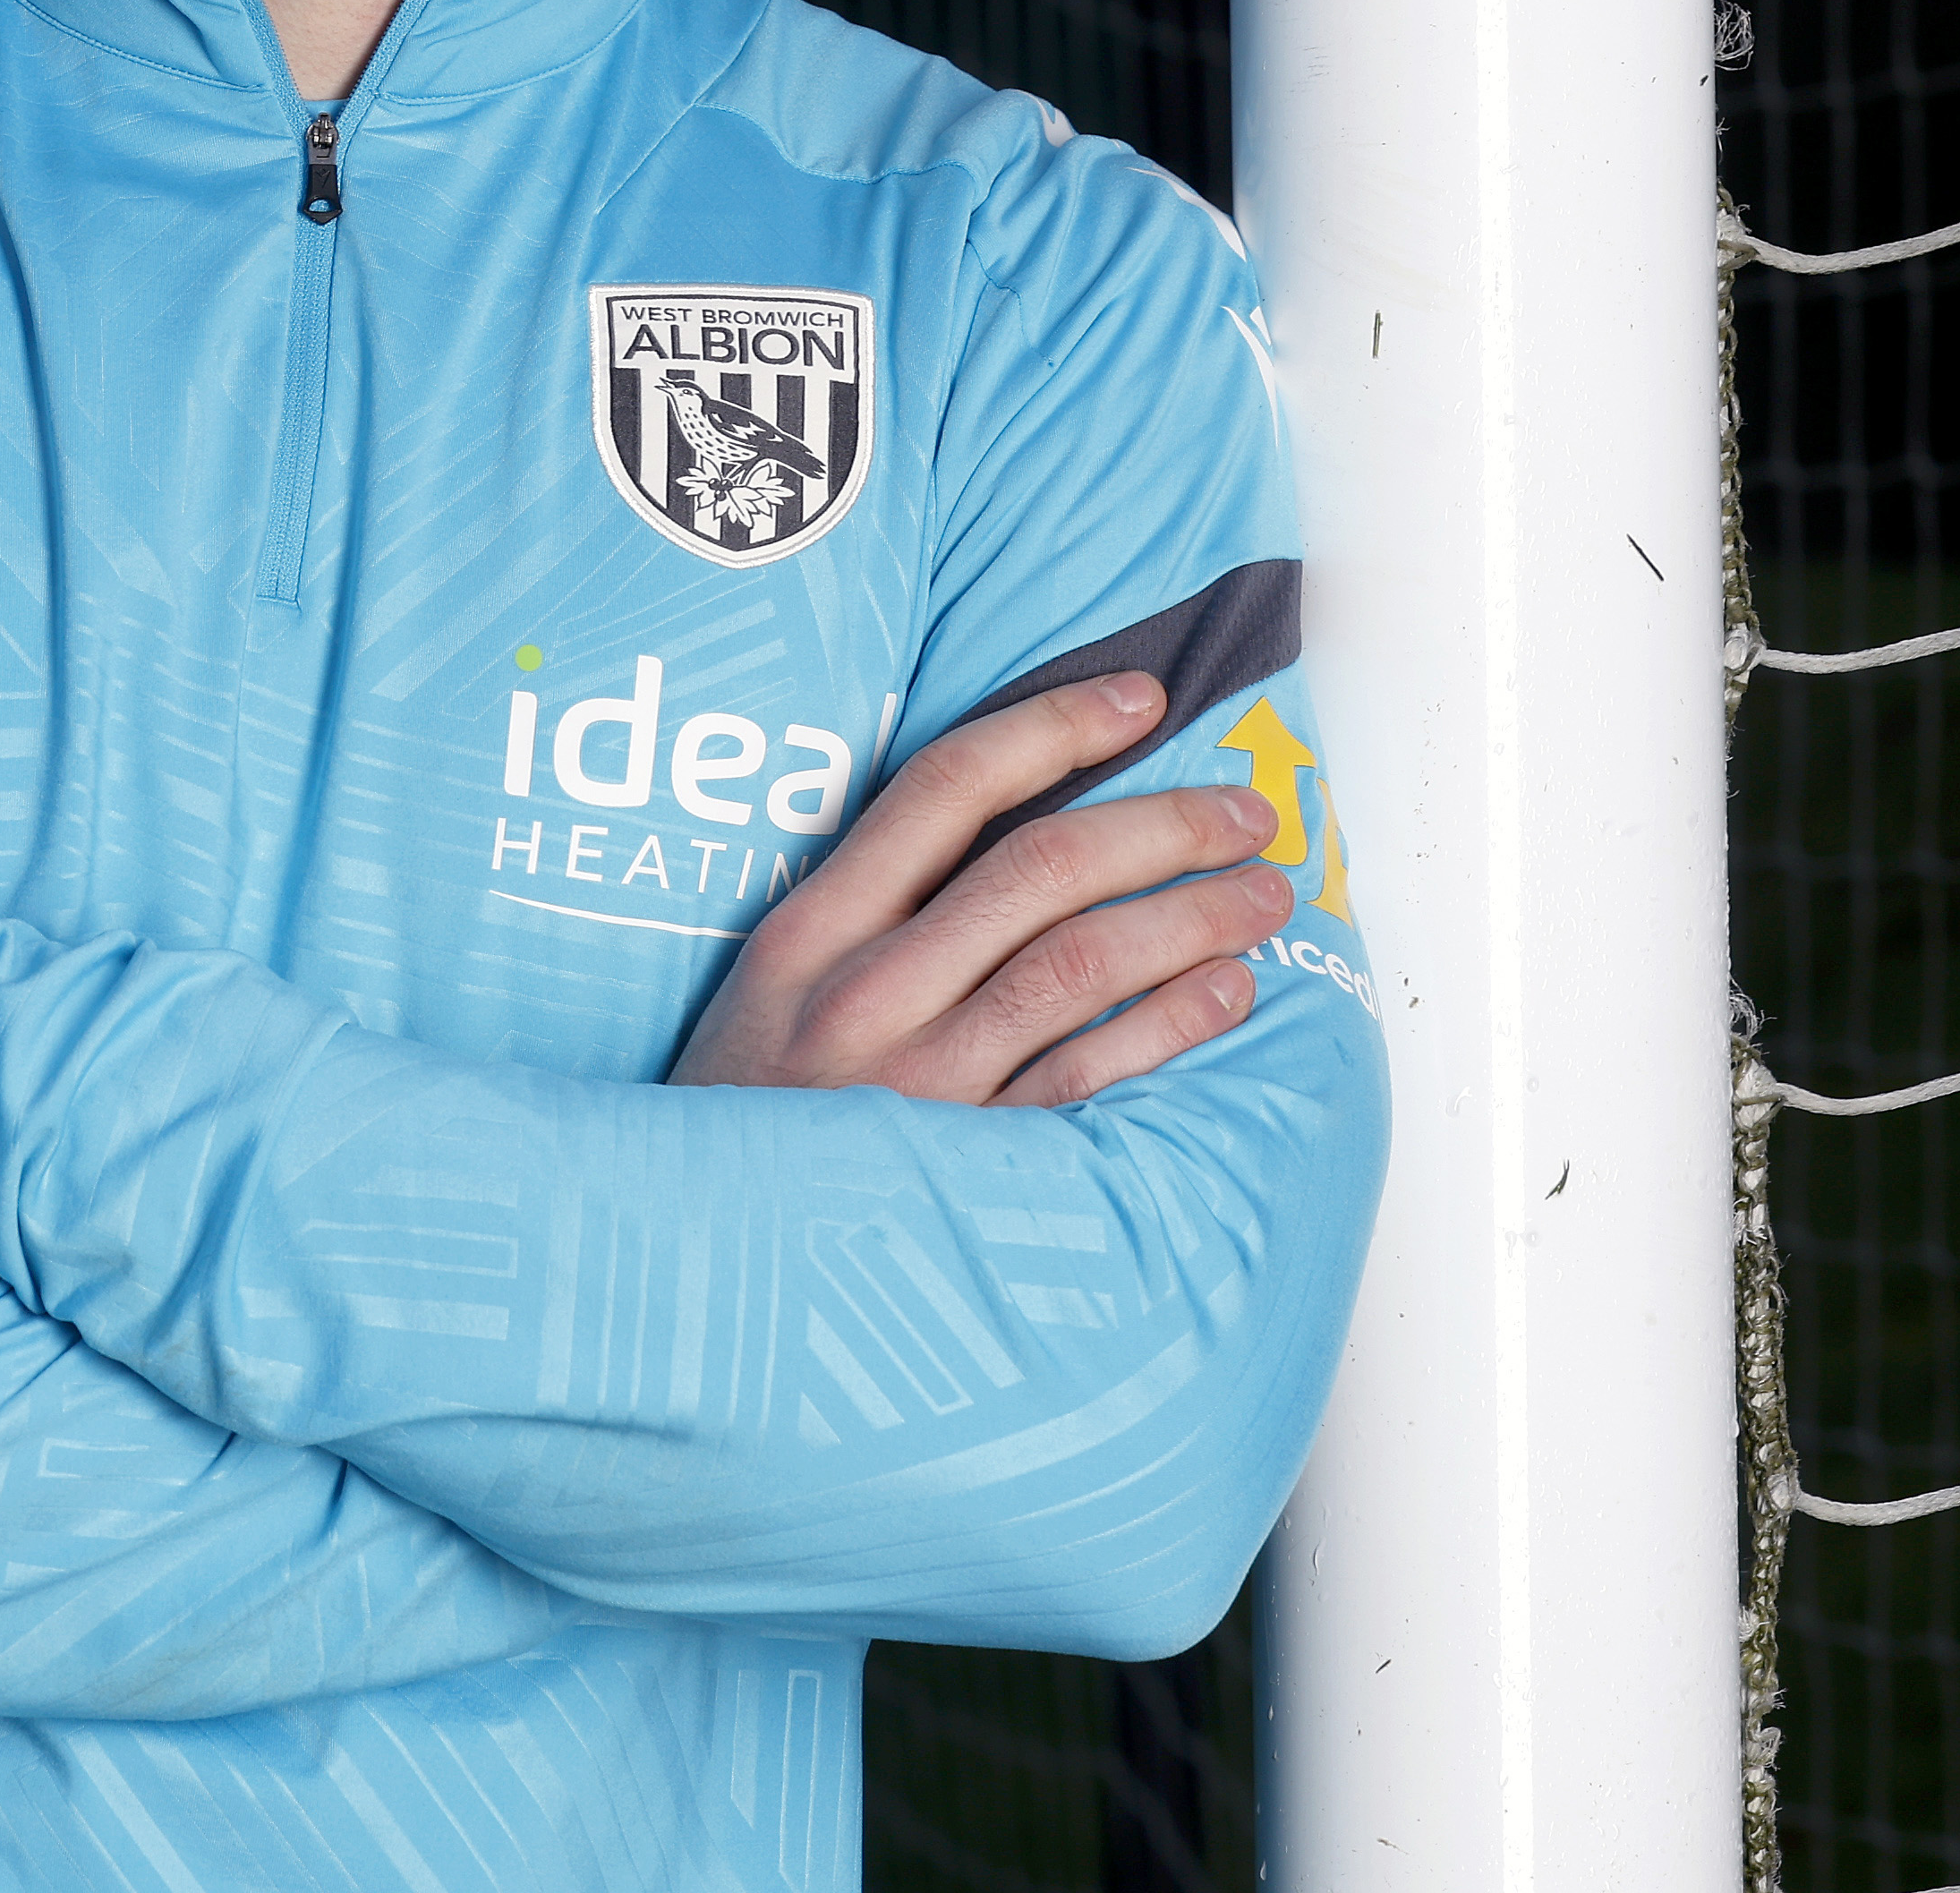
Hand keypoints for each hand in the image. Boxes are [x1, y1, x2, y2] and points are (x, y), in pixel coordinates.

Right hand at [667, 672, 1284, 1107]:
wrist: (696, 1258)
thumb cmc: (747, 1106)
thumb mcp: (771, 984)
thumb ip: (872, 905)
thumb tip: (1019, 820)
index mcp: (811, 930)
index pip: (947, 787)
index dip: (1056, 726)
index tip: (1140, 700)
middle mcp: (868, 994)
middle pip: (1042, 867)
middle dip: (1166, 823)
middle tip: (1248, 810)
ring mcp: (924, 1083)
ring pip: (1084, 962)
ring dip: (1194, 916)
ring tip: (1264, 894)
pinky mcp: (973, 1167)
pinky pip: (1095, 1075)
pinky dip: (1172, 1023)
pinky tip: (1227, 993)